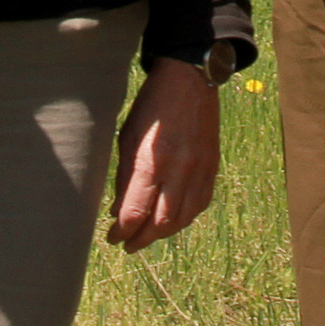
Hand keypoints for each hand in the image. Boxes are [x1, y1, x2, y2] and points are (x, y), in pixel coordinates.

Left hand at [104, 56, 219, 251]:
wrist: (190, 81)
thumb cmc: (152, 107)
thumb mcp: (128, 138)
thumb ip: (125, 177)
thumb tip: (118, 210)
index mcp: (152, 161)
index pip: (135, 213)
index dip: (122, 231)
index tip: (112, 237)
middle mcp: (179, 171)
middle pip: (161, 223)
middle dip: (141, 239)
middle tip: (127, 244)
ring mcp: (200, 171)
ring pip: (183, 219)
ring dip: (163, 233)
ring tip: (147, 235)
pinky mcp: (212, 168)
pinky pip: (200, 204)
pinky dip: (184, 218)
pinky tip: (171, 219)